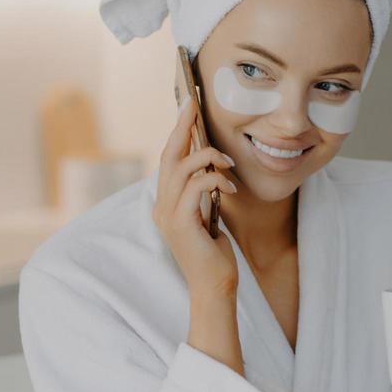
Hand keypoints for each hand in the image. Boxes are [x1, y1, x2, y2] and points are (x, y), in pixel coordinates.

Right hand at [152, 104, 239, 301]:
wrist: (215, 286)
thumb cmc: (214, 253)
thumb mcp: (208, 214)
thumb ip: (202, 192)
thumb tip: (211, 163)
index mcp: (166, 203)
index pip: (168, 160)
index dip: (177, 132)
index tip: (189, 108)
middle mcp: (161, 206)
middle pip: (167, 156)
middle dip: (182, 127)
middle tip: (194, 105)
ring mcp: (167, 215)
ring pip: (181, 168)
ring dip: (207, 158)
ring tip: (229, 165)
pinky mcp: (180, 223)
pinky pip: (195, 186)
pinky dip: (214, 179)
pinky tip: (230, 188)